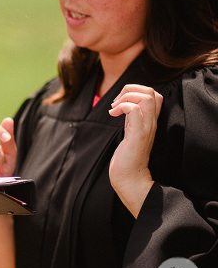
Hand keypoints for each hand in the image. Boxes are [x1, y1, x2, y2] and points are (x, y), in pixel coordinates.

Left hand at [108, 84, 160, 216]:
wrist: (129, 178)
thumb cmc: (127, 157)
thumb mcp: (130, 132)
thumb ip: (131, 119)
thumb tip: (122, 105)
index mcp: (149, 121)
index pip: (154, 94)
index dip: (136, 90)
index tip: (120, 102)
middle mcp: (151, 123)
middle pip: (150, 91)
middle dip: (129, 89)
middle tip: (116, 103)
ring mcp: (146, 128)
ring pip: (145, 97)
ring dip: (125, 97)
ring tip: (114, 109)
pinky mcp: (138, 135)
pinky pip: (135, 111)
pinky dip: (122, 107)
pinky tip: (113, 115)